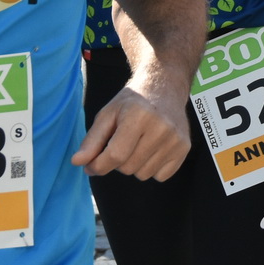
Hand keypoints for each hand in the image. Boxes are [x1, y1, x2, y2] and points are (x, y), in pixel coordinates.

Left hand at [73, 80, 190, 180]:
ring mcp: (176, 139)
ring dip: (135, 165)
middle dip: (118, 161)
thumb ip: (92, 140)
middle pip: (127, 167)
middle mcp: (161, 127)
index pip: (115, 155)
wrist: (165, 88)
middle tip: (122, 143)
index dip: (98, 165)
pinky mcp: (185, 147)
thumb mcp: (107, 114)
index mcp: (139, 116)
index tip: (91, 165)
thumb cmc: (133, 102)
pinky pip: (160, 176)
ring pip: (143, 174)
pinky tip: (153, 149)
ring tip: (139, 144)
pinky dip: (152, 168)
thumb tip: (78, 162)